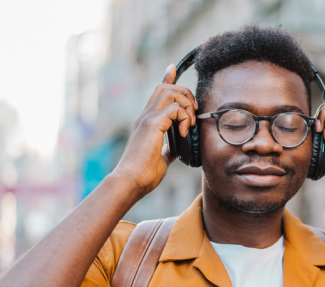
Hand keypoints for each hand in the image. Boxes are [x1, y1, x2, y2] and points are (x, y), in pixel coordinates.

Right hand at [112, 64, 197, 195]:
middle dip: (185, 93)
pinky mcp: (151, 124)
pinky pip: (175, 108)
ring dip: (186, 104)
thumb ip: (170, 149)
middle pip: (165, 87)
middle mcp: (145, 116)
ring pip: (170, 92)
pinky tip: (185, 132)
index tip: (173, 67)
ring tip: (189, 124)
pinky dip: (184, 118)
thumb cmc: (144, 173)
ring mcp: (147, 118)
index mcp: (147, 121)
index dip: (167, 77)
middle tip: (193, 113)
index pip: (158, 92)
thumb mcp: (162, 157)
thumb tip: (179, 148)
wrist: (131, 181)